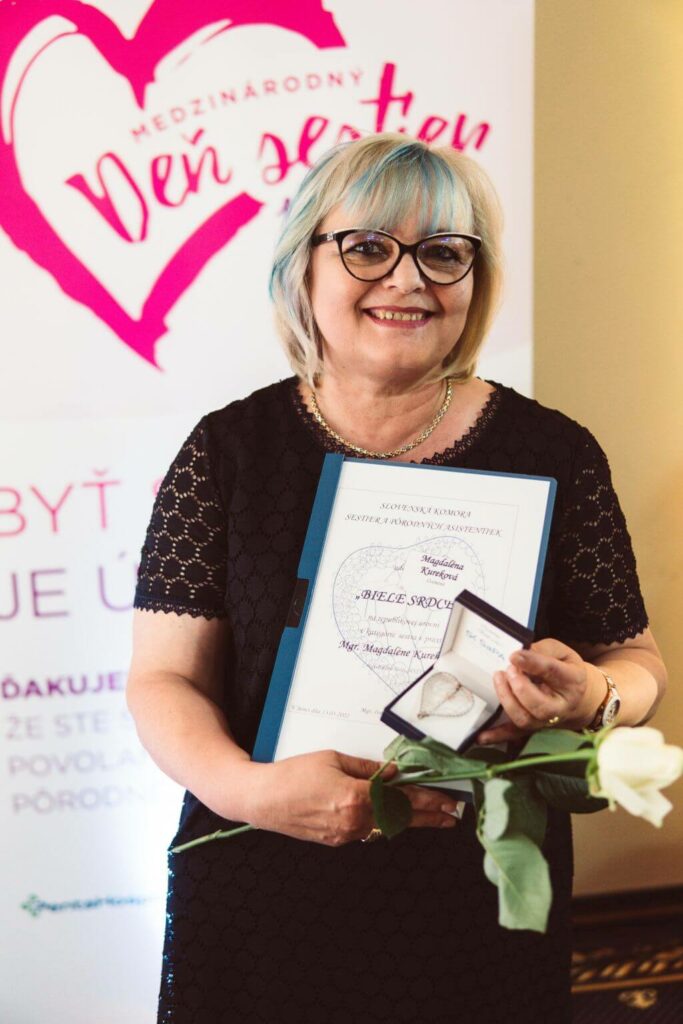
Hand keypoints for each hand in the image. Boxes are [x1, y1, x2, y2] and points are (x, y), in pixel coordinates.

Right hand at [244, 749, 459, 845]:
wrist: (262, 799)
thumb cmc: (294, 774)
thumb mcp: (333, 759)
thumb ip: (366, 768)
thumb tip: (392, 771)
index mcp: (355, 797)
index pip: (401, 798)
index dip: (428, 800)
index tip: (448, 802)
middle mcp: (354, 821)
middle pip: (400, 819)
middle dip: (429, 817)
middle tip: (452, 816)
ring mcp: (345, 835)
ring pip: (385, 826)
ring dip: (410, 821)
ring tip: (433, 818)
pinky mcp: (336, 840)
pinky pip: (367, 830)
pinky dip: (384, 823)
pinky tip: (395, 818)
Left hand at [477, 638, 601, 744]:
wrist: (579, 698)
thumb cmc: (565, 670)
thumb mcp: (562, 653)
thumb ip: (542, 650)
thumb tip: (520, 652)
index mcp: (572, 682)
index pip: (552, 673)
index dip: (532, 664)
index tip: (514, 656)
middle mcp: (561, 706)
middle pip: (539, 705)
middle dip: (520, 687)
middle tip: (508, 670)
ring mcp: (546, 721)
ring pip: (526, 720)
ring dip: (507, 701)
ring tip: (498, 679)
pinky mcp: (533, 728)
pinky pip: (514, 735)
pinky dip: (497, 736)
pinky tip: (481, 736)